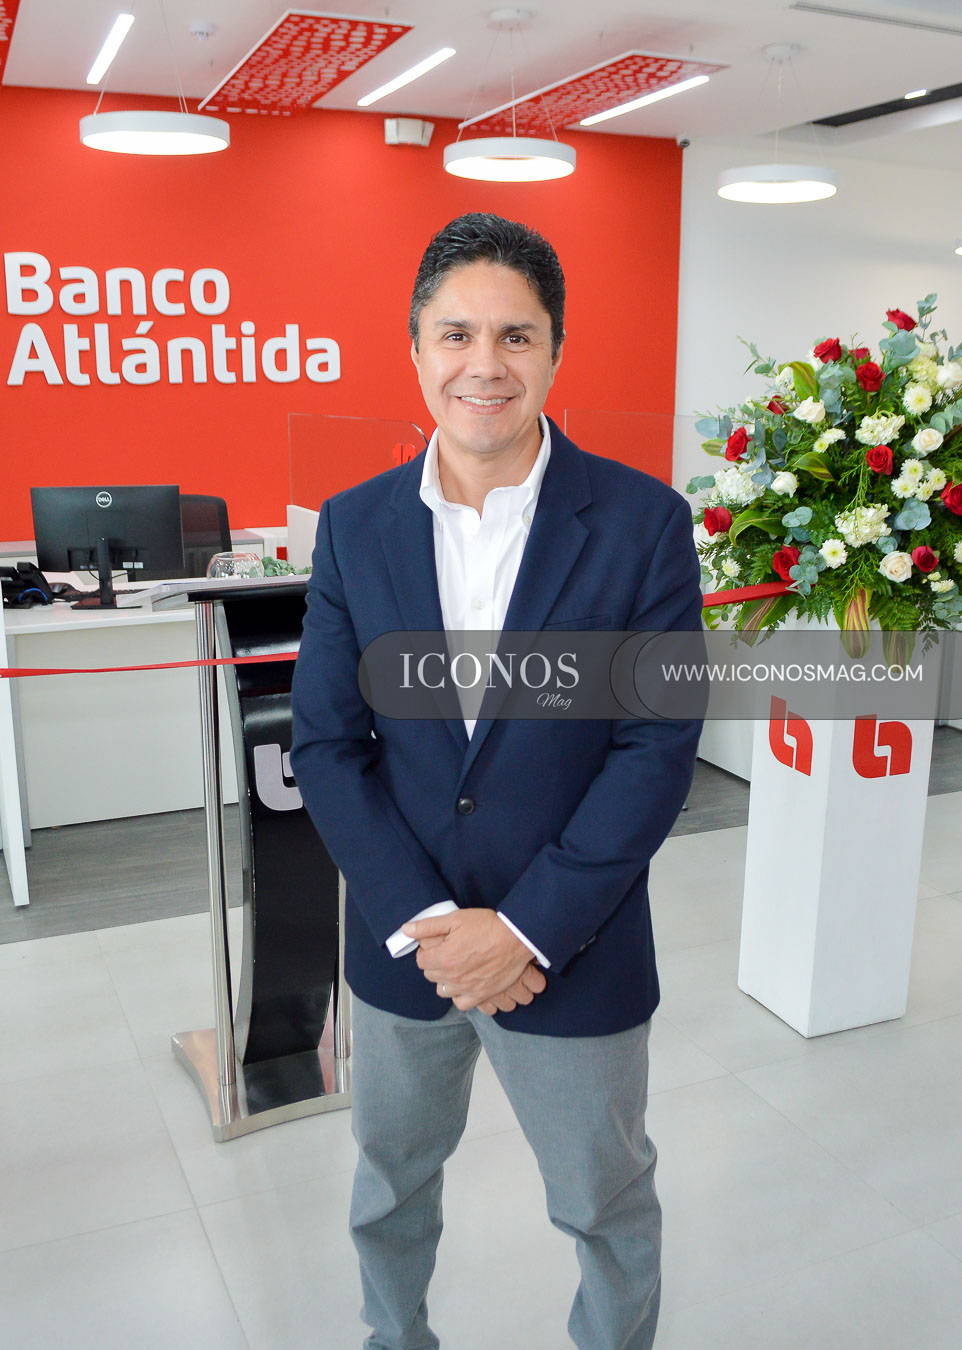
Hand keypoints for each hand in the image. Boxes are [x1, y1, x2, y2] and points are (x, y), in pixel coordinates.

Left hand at [404, 908, 540, 1010]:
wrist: (516, 938)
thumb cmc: (486, 926)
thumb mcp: (455, 918)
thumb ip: (428, 926)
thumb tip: (406, 930)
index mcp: (443, 958)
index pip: (421, 961)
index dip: (426, 952)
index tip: (436, 946)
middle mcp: (452, 977)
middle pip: (431, 975)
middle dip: (435, 964)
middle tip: (447, 953)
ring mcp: (466, 988)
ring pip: (444, 991)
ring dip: (446, 980)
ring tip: (456, 968)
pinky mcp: (481, 995)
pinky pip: (462, 1004)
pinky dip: (460, 996)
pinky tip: (464, 984)